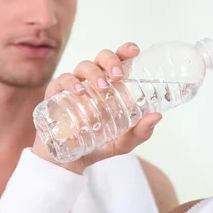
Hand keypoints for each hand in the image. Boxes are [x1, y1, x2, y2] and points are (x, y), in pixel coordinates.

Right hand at [32, 42, 162, 172]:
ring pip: (84, 66)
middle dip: (111, 61)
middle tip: (118, 76)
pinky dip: (71, 82)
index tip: (134, 52)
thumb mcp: (124, 142)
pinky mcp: (56, 94)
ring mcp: (75, 85)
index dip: (126, 51)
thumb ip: (141, 132)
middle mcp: (94, 81)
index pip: (119, 61)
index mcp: (112, 85)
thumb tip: (156, 116)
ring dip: (95, 73)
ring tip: (103, 89)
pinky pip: (62, 80)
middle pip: (102, 58)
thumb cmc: (99, 144)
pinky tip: (79, 92)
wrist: (71, 161)